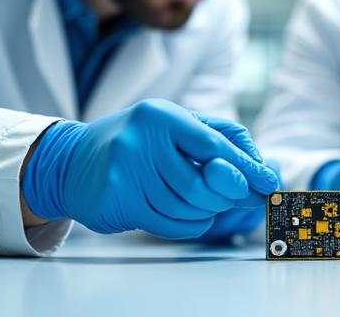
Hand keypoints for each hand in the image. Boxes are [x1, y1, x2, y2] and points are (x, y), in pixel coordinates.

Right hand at [21, 99, 279, 239]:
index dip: (245, 167)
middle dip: (225, 196)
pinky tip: (185, 214)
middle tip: (231, 198)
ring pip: (187, 207)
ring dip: (205, 212)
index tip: (267, 183)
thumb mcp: (175, 125)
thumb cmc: (136, 142)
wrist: (72, 162)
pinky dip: (188, 224)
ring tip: (202, 203)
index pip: (215, 145)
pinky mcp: (117, 200)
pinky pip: (169, 223)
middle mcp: (140, 139)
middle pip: (204, 183)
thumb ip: (219, 139)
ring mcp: (125, 171)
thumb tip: (261, 172)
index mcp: (161, 115)